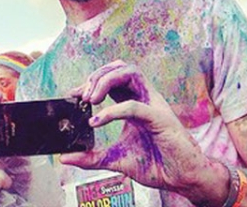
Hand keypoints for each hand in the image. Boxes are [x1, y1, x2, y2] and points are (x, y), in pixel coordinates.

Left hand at [60, 60, 212, 196]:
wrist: (183, 179)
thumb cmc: (156, 165)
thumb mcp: (115, 159)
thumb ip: (91, 157)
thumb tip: (64, 157)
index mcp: (135, 102)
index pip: (112, 78)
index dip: (90, 82)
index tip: (72, 96)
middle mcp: (145, 99)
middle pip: (120, 67)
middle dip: (97, 75)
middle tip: (81, 96)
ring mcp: (154, 105)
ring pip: (131, 72)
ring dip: (105, 81)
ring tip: (89, 99)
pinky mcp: (161, 119)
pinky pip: (134, 105)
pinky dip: (112, 110)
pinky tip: (97, 120)